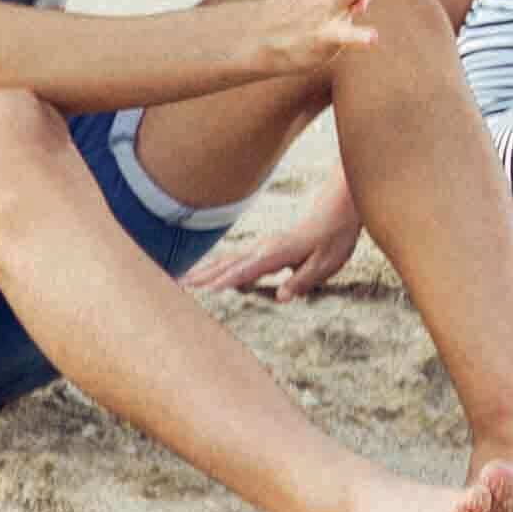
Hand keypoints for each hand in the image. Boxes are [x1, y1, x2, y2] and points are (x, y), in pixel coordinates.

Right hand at [193, 168, 365, 299]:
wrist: (335, 213)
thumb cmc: (332, 239)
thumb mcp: (325, 264)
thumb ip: (302, 281)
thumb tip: (282, 297)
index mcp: (276, 254)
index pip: (247, 270)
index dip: (226, 281)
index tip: (206, 291)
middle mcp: (263, 248)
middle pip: (228, 264)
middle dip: (203, 275)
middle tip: (177, 286)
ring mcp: (260, 246)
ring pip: (226, 259)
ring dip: (203, 270)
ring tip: (181, 279)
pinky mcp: (261, 248)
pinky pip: (233, 257)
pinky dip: (215, 265)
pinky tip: (205, 272)